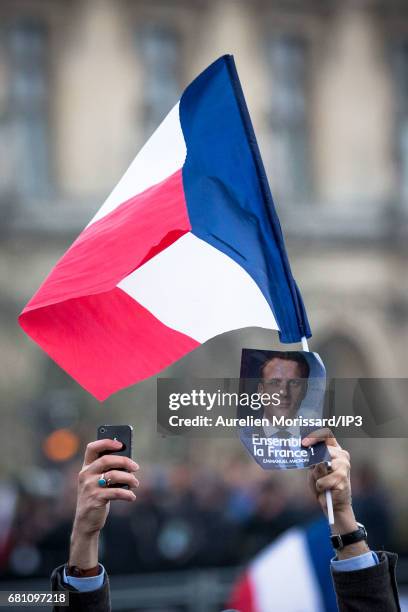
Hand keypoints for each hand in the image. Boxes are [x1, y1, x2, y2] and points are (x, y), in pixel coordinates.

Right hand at [69, 439, 138, 568]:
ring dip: (129, 478)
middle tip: (136, 467)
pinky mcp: (95, 499)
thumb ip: (108, 471)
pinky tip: (132, 497)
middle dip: (124, 461)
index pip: (92, 448)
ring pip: (113, 475)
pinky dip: (127, 494)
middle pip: (106, 460)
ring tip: (136, 483)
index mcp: (86, 467)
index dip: (106, 443)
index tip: (121, 444)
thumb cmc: (97, 497)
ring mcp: (89, 487)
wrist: (86, 522)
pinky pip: (115, 492)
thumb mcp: (98, 482)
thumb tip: (129, 463)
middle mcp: (85, 475)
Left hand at [302, 429, 369, 558]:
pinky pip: (322, 482)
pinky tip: (327, 491)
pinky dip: (320, 488)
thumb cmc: (322, 485)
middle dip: (313, 464)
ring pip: (320, 466)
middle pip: (322, 450)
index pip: (326, 435)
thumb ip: (313, 462)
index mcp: (334, 450)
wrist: (334, 505)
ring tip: (322, 485)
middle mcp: (342, 455)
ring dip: (316, 477)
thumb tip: (315, 457)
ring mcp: (344, 466)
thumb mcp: (313, 471)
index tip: (304, 443)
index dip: (314, 436)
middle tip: (313, 472)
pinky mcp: (343, 479)